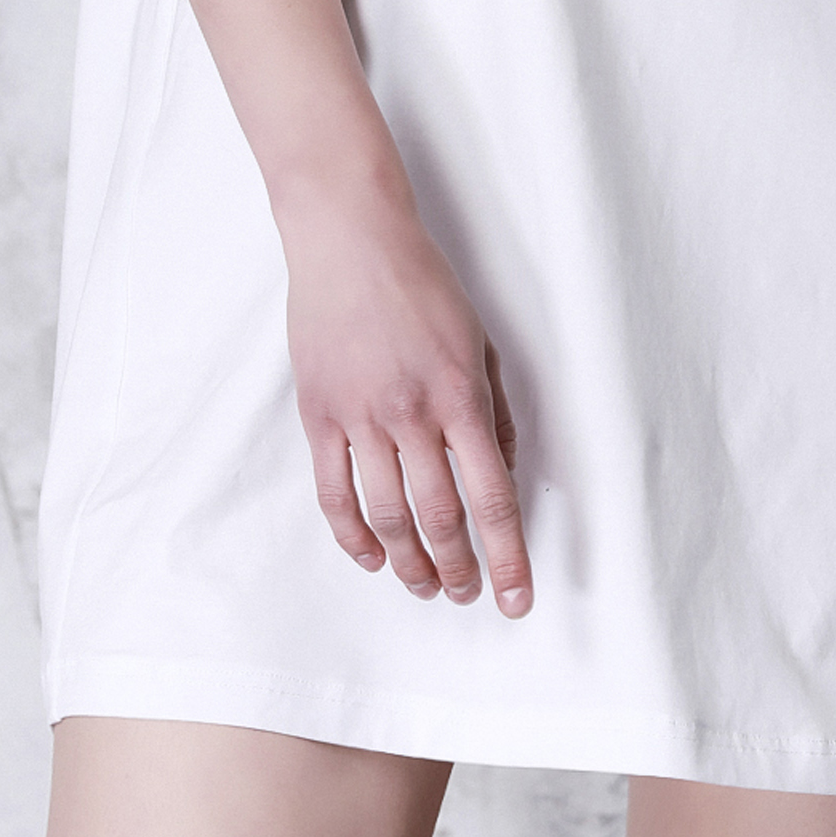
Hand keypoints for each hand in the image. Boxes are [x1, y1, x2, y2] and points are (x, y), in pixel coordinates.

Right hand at [279, 181, 532, 617]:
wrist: (351, 239)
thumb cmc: (422, 283)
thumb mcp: (480, 340)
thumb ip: (494, 410)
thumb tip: (503, 469)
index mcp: (460, 394)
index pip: (492, 496)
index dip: (507, 555)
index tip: (516, 597)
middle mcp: (412, 413)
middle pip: (439, 518)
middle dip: (459, 569)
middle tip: (466, 595)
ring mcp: (360, 416)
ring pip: (387, 516)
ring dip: (409, 565)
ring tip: (425, 587)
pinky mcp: (319, 414)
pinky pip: (333, 493)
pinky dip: (353, 536)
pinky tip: (371, 557)